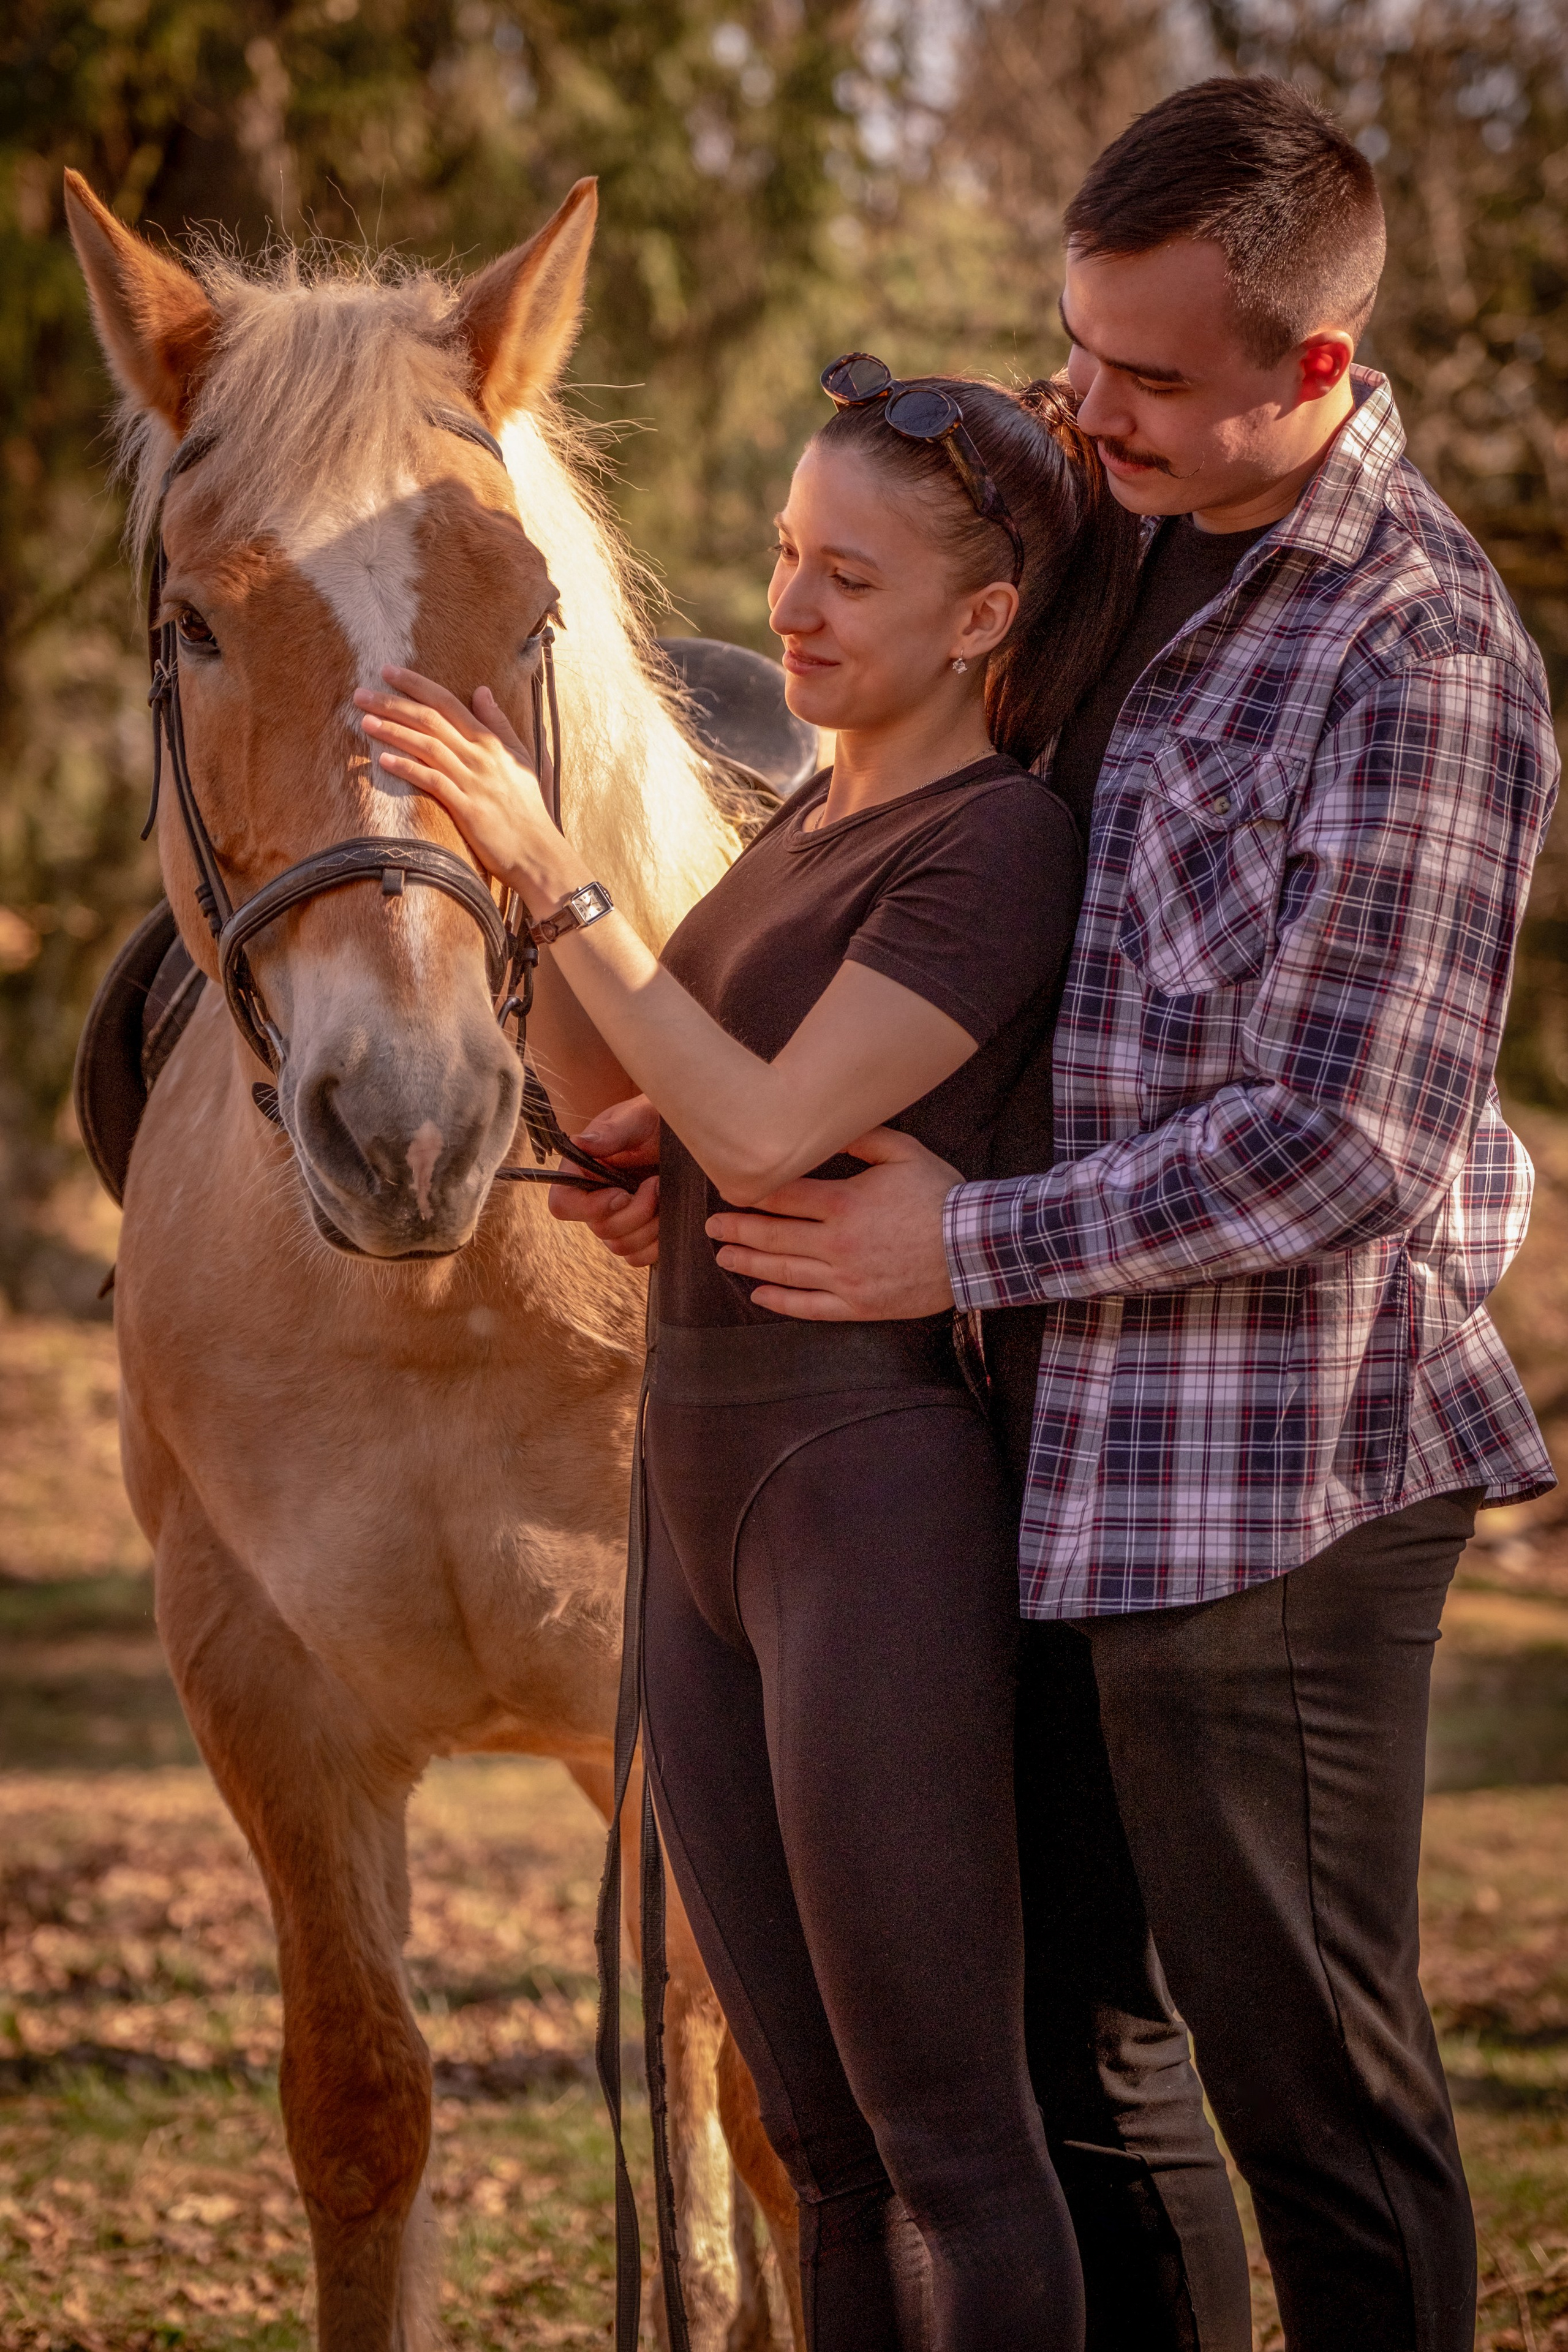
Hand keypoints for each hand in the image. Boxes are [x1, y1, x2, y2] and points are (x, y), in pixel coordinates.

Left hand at [354, 667, 569, 897]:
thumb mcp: (520, 757)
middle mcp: (480, 756)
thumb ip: (499, 723)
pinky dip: (408, 769)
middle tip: (360, 694)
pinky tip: (384, 761)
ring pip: (427, 746)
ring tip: (364, 721)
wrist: (537, 850)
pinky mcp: (467, 809)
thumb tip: (482, 690)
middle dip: (392, 704)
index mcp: (491, 741)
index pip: (448, 702)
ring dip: (394, 732)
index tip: (388, 670)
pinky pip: (433, 782)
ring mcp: (473, 782)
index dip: (416, 684)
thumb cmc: (527, 806)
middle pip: (430, 720)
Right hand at [548, 1094, 660, 1265]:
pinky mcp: (637, 1234)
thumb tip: (580, 1142)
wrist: (687, 1135)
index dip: (589, 1207)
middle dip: (636, 1211)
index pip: (562, 1205)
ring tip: (665, 1194)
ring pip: (621, 1247)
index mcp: (581, 1171)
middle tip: (657, 1183)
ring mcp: (615, 1220)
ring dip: (650, 1225)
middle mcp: (593, 1199)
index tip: (621, 1193)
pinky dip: (656, 1242)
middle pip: (600, 1229)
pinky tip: (669, 1216)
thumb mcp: (637, 1118)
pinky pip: (638, 1257)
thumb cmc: (656, 1120)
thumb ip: (610, 1132)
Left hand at [706, 1125, 959, 1319]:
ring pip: (785, 1272)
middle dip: (737, 1230)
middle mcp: (837, 1244)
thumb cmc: (940, 1196)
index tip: (729, 1190)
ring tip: (724, 1256)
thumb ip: (862, 1138)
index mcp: (844, 1203)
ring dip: (749, 1263)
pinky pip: (811, 1308)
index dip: (750, 1194)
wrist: (976, 1248)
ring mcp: (846, 1279)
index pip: (782, 1197)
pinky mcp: (859, 1305)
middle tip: (711, 1228)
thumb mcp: (904, 1153)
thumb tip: (828, 1124)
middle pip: (773, 1236)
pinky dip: (781, 1302)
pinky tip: (759, 1295)